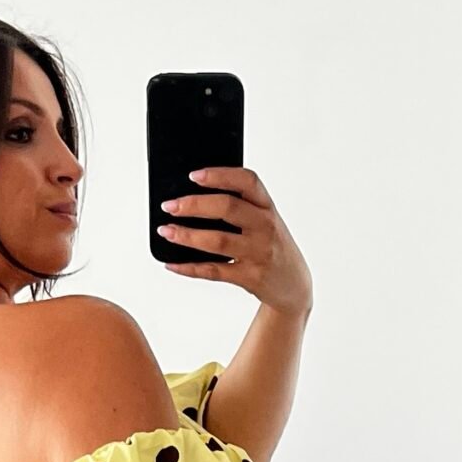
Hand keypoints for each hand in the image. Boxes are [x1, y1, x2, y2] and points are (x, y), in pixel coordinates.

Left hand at [157, 167, 311, 314]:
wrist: (295, 286)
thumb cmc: (271, 247)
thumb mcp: (265, 222)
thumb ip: (240, 208)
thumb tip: (191, 200)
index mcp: (268, 207)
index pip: (247, 181)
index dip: (220, 175)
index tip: (193, 175)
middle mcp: (266, 228)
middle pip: (227, 208)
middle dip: (194, 205)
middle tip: (169, 205)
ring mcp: (259, 253)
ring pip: (218, 241)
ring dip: (187, 235)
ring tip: (166, 231)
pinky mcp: (251, 277)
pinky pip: (214, 271)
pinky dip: (189, 268)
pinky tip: (173, 263)